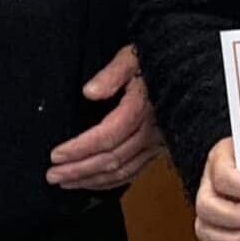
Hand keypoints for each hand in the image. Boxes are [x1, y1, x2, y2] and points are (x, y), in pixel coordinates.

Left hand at [46, 45, 162, 190]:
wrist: (187, 71)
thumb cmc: (156, 61)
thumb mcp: (132, 57)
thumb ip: (111, 74)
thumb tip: (89, 92)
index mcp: (141, 109)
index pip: (106, 137)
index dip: (79, 149)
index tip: (56, 154)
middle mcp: (152, 131)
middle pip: (112, 159)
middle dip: (79, 170)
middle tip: (52, 175)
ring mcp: (157, 143)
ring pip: (123, 171)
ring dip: (92, 179)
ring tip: (65, 183)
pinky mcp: (160, 149)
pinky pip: (134, 171)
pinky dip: (112, 182)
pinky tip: (93, 182)